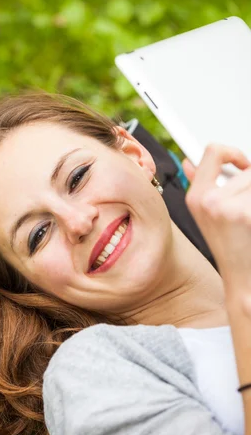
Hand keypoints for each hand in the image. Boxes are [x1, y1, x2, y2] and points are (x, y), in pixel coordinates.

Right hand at [182, 145, 250, 296]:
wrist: (244, 282)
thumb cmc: (230, 250)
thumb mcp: (206, 216)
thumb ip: (198, 183)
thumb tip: (189, 162)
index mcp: (196, 197)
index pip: (214, 151)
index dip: (233, 152)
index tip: (244, 163)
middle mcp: (210, 201)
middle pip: (248, 170)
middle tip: (249, 206)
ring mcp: (232, 209)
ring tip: (250, 220)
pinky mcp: (249, 216)